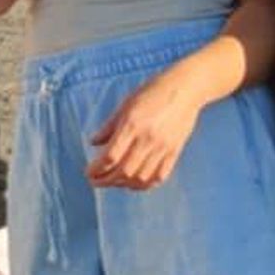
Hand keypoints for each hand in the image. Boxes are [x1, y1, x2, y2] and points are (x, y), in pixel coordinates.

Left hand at [87, 77, 203, 190]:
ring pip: (141, 177)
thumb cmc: (152, 92)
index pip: (111, 156)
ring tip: (113, 182)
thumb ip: (109, 126)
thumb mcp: (125, 105)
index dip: (97, 169)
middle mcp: (147, 139)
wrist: (185, 89)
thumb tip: (93, 143)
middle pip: (124, 171)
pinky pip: (160, 175)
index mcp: (132, 125)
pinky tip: (135, 184)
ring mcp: (163, 147)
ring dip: (124, 185)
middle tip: (96, 181)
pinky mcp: (175, 151)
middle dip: (106, 180)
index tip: (89, 173)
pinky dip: (146, 184)